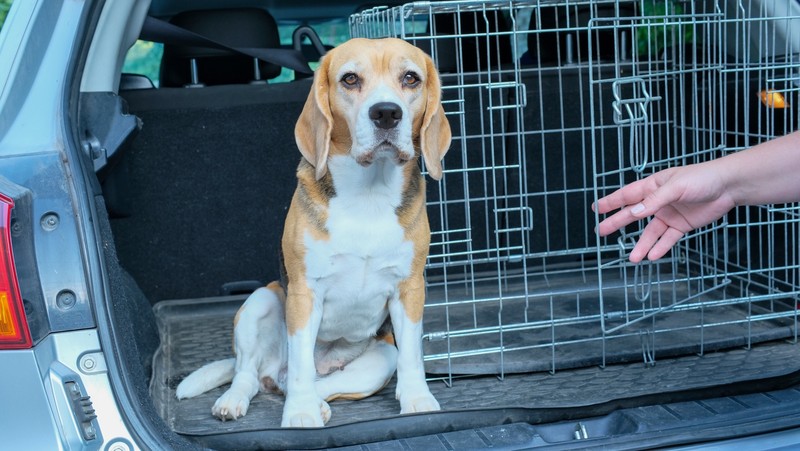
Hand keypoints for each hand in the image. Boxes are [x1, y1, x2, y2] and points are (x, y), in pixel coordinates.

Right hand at [593, 163, 735, 262]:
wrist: (729, 186)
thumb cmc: (703, 178)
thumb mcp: (676, 187)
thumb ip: (654, 201)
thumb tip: (633, 213)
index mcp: (653, 186)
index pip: (627, 195)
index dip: (611, 202)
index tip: (597, 208)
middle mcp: (659, 201)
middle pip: (633, 214)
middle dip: (617, 223)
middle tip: (601, 232)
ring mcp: (670, 214)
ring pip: (650, 232)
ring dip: (641, 244)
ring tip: (632, 258)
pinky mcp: (682, 225)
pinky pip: (668, 238)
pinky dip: (661, 247)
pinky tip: (653, 256)